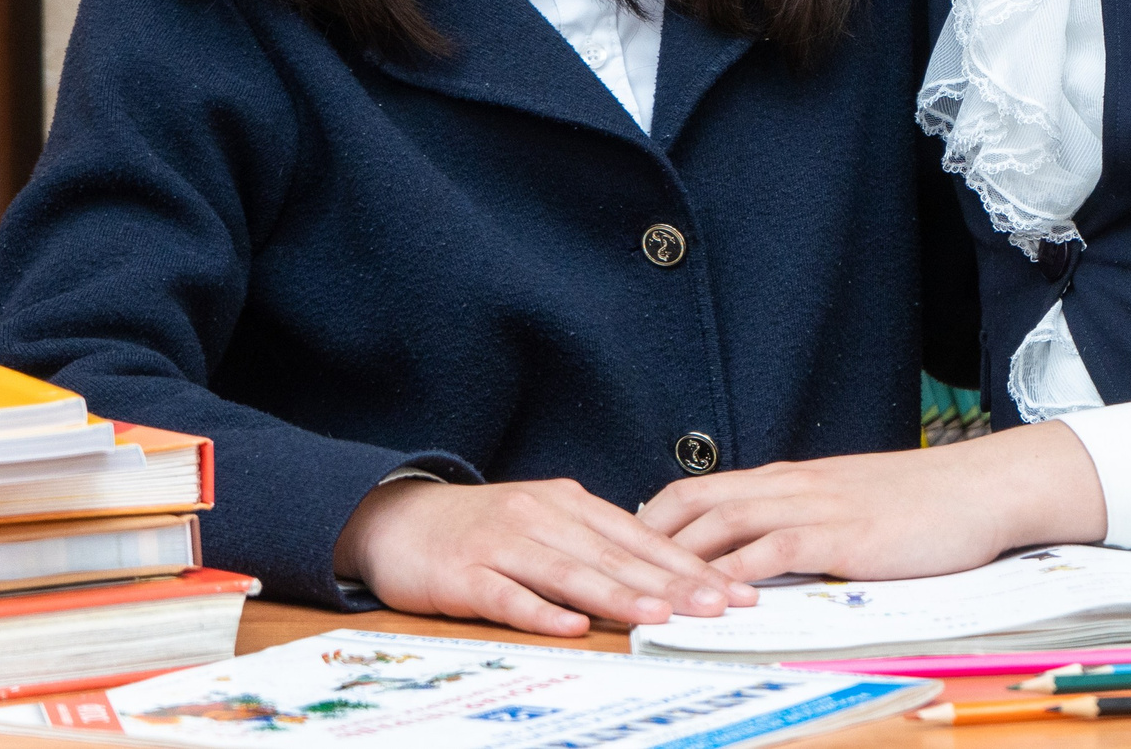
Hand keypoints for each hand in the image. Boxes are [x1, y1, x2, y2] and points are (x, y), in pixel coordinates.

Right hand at [333, 477, 759, 634]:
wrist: (397, 517)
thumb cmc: (481, 527)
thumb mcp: (544, 521)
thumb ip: (594, 543)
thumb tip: (659, 572)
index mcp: (569, 504)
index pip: (641, 536)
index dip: (689, 564)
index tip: (733, 588)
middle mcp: (543, 517)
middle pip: (617, 555)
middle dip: (672, 583)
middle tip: (719, 606)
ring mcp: (503, 543)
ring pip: (571, 572)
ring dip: (619, 596)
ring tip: (660, 616)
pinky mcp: (466, 573)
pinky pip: (508, 595)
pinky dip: (541, 611)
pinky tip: (572, 626)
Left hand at [636, 421, 1107, 582]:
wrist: (982, 487)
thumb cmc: (924, 501)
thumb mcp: (851, 502)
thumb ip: (807, 518)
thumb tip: (769, 550)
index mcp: (790, 478)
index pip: (702, 489)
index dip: (657, 518)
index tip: (624, 549)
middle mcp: (790, 485)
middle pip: (695, 502)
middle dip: (645, 540)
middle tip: (610, 574)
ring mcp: (813, 506)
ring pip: (722, 525)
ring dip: (679, 563)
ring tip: (644, 595)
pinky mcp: (839, 535)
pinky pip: (772, 551)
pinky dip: (736, 575)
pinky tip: (715, 601)